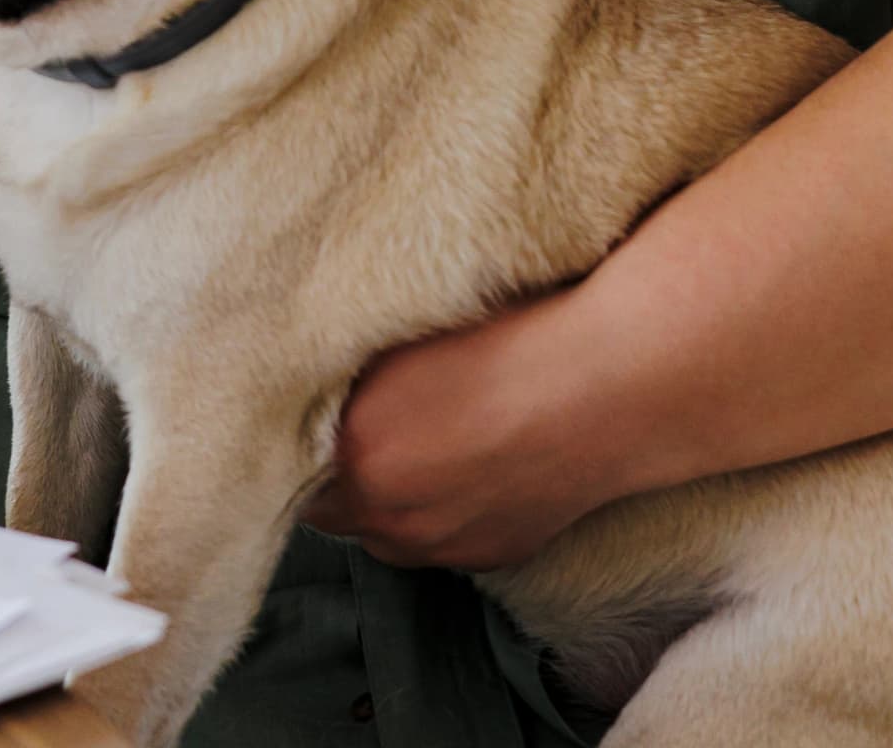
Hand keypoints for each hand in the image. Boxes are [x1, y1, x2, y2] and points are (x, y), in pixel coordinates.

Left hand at [299, 288, 626, 571]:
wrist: (604, 381)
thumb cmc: (507, 337)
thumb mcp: (398, 336)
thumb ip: (341, 376)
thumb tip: (311, 387)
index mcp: (353, 450)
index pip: (288, 462)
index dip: (303, 434)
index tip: (319, 409)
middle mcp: (389, 512)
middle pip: (331, 509)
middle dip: (342, 473)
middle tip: (370, 426)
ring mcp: (440, 544)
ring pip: (384, 533)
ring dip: (389, 501)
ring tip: (425, 447)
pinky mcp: (488, 557)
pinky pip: (438, 543)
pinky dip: (440, 515)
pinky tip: (469, 466)